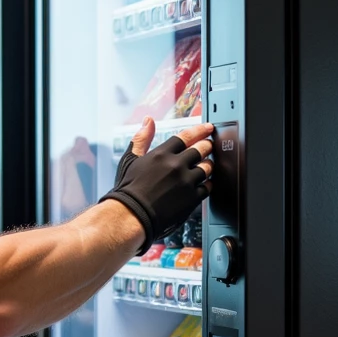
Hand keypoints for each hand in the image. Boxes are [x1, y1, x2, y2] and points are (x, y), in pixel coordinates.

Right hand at [101, 120, 212, 250]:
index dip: (200, 130)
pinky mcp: (192, 198)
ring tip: (205, 166)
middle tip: (208, 147)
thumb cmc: (129, 189)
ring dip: (208, 165)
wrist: (131, 216)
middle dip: (207, 146)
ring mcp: (186, 182)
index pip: (187, 136)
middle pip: (201, 149)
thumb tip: (148, 121)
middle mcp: (176, 166)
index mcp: (162, 154)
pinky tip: (203, 184)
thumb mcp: (131, 159)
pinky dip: (207, 184)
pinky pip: (207, 187)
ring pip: (208, 168)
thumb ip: (142, 138)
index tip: (208, 128)